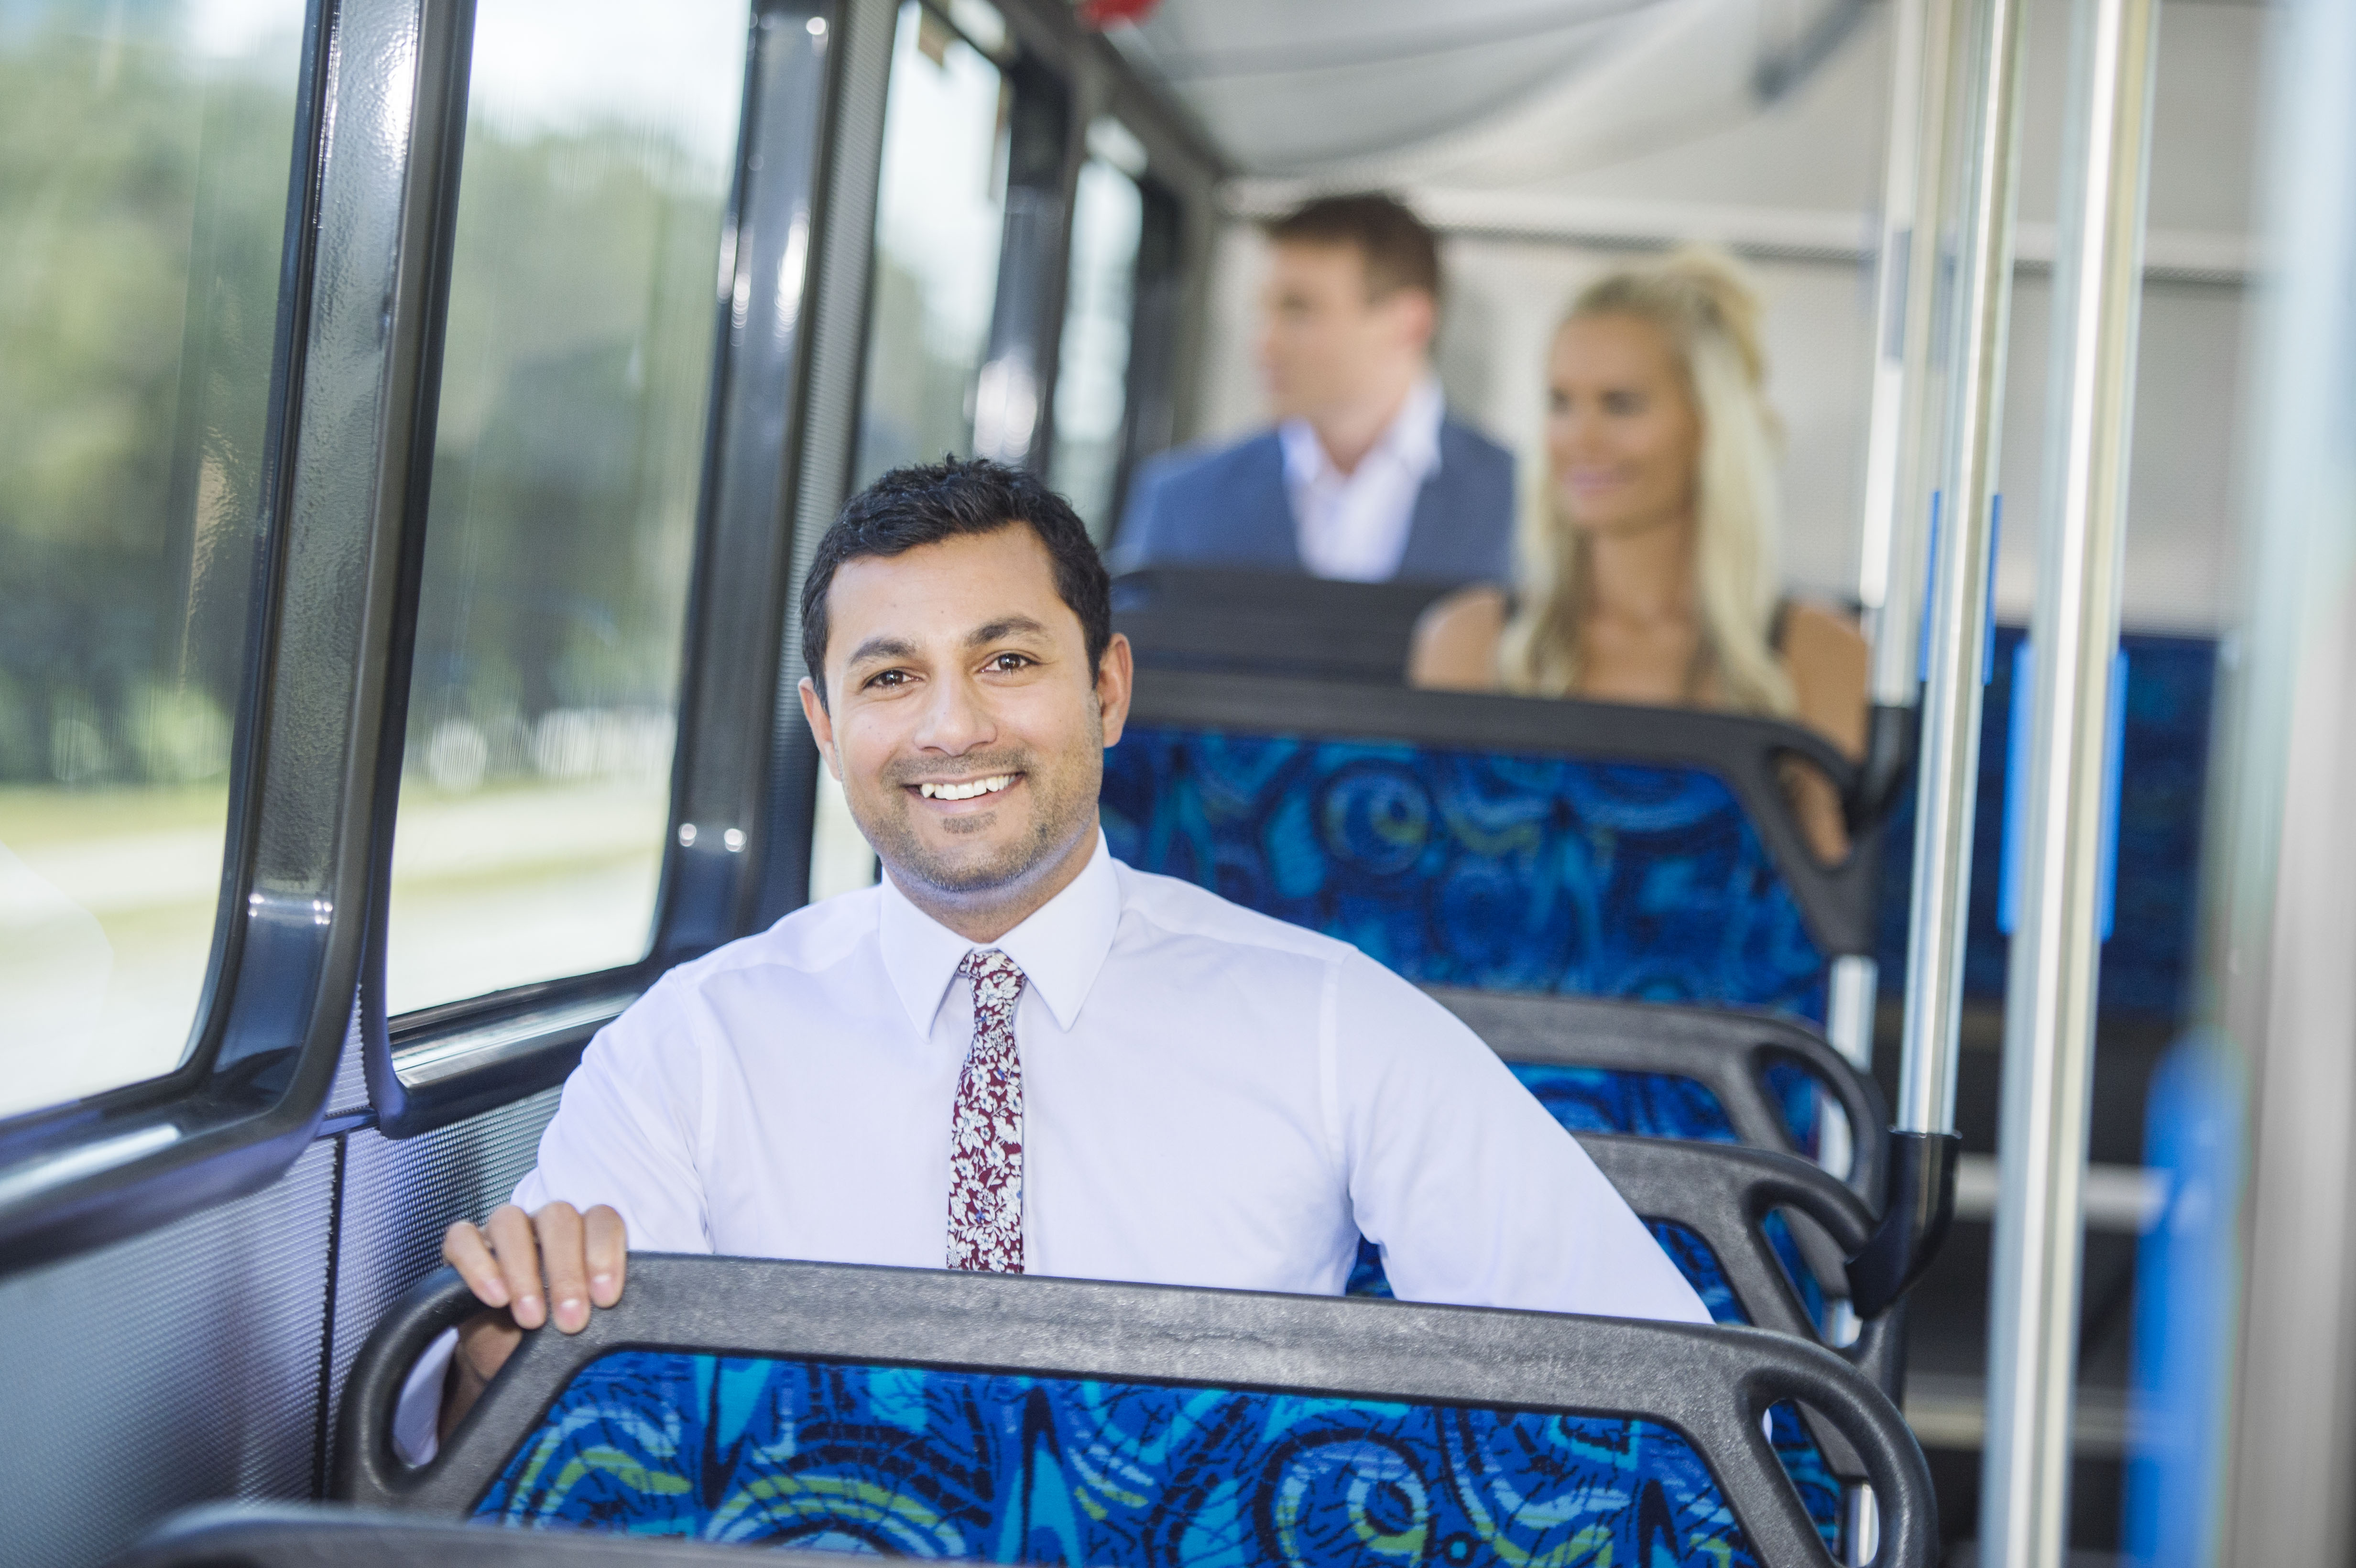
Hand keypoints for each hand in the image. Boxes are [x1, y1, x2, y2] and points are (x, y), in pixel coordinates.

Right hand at [436, 1201, 624, 1436]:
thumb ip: (603, 1313)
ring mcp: (501, 1232)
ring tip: (531, 1317)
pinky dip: (478, 1265)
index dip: (606, 1253)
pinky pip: (462, 1237)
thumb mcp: (585, 1327)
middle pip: (559, 1218)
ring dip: (523, 1269)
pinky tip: (494, 1297)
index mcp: (583, 1234)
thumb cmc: (554, 1337)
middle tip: (571, 1320)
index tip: (606, 1299)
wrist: (505, 1358)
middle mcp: (544, 1225)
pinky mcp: (462, 1248)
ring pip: (510, 1220)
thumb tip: (626, 1328)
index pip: (601, 1219)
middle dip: (566, 1270)